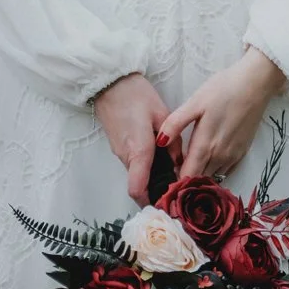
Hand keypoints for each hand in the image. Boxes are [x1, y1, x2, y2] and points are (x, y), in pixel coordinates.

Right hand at [93, 73, 181, 202]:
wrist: (109, 81)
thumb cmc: (135, 95)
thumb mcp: (161, 114)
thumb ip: (173, 141)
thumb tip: (180, 162)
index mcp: (139, 150)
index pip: (138, 190)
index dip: (151, 202)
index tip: (167, 206)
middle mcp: (126, 156)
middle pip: (140, 185)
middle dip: (156, 190)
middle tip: (176, 189)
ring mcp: (119, 152)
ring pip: (136, 174)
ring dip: (151, 177)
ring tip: (171, 171)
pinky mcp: (117, 146)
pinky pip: (132, 163)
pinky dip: (144, 166)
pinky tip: (158, 156)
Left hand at [157, 48, 286, 182]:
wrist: (255, 84)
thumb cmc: (223, 90)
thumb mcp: (195, 102)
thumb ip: (175, 123)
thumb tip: (160, 142)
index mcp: (205, 147)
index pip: (187, 177)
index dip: (175, 181)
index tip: (167, 174)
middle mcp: (219, 157)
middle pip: (199, 179)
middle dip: (186, 179)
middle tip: (176, 168)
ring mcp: (232, 157)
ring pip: (212, 176)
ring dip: (201, 175)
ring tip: (191, 162)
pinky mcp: (242, 152)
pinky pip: (225, 171)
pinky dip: (215, 170)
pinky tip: (209, 158)